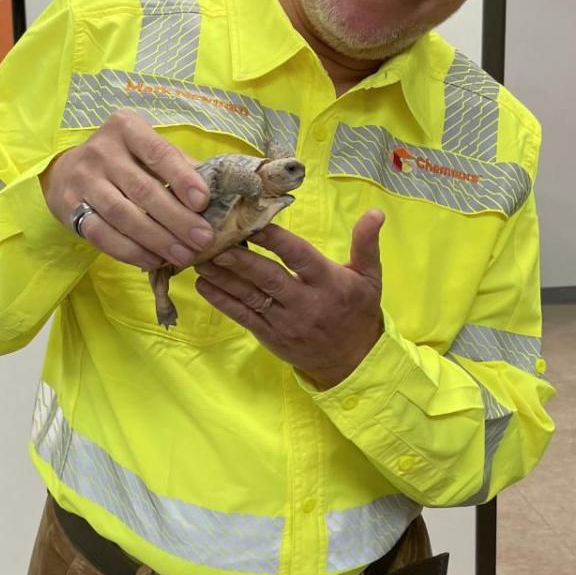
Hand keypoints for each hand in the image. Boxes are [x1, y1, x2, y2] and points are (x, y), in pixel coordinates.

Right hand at [40, 110, 214, 269]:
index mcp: (126, 128)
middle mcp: (102, 150)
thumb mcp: (148, 150)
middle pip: (143, 189)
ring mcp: (83, 179)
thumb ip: (179, 166)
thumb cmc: (124, 160)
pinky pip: (101, 234)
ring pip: (122, 214)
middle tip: (203, 239)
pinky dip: (129, 251)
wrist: (67, 170)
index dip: (182, 178)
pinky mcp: (70, 206)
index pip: (158, 153)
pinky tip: (153, 260)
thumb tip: (220, 193)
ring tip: (183, 255)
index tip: (204, 202)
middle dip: (176, 218)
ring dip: (156, 239)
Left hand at [195, 210, 385, 388]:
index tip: (254, 222)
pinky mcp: (270, 336)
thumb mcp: (370, 277)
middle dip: (240, 259)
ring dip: (223, 277)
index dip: (276, 240)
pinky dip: (221, 301)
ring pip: (250, 297)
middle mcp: (305, 303)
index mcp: (328, 283)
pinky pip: (242, 317)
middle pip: (268, 278)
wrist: (353, 363)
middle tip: (215, 241)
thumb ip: (366, 243)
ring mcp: (285, 322)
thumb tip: (375, 211)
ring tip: (200, 258)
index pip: (299, 257)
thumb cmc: (358, 311)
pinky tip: (203, 284)